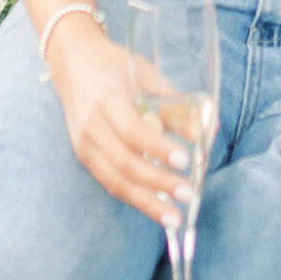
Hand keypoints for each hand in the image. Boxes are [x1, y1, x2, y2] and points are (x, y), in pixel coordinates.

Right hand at [49, 19, 188, 219]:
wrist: (71, 62)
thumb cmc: (114, 65)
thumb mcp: (146, 74)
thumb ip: (175, 105)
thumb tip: (208, 132)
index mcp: (107, 97)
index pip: (132, 130)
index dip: (158, 148)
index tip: (184, 160)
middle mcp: (91, 124)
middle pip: (123, 162)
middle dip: (157, 183)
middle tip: (187, 194)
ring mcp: (83, 143)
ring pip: (113, 180)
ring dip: (145, 202)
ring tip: (172, 217)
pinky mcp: (83, 156)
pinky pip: (108, 182)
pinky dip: (132, 197)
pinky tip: (154, 206)